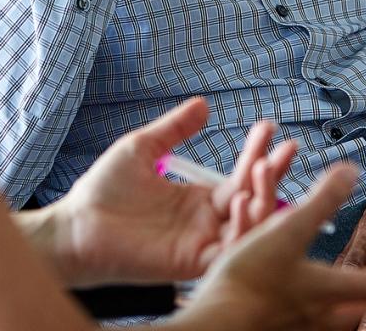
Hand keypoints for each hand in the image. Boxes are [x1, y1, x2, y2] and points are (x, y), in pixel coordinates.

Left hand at [35, 96, 295, 287]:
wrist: (78, 223)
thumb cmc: (105, 189)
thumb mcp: (143, 148)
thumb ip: (174, 129)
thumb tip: (202, 103)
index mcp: (198, 198)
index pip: (239, 176)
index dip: (256, 152)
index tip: (269, 127)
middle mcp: (206, 222)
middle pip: (253, 200)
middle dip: (272, 175)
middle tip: (287, 149)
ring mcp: (201, 242)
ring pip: (249, 227)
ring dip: (263, 199)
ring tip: (265, 168)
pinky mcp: (191, 262)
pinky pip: (228, 250)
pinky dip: (243, 230)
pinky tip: (245, 202)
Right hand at [174, 165, 365, 330]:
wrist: (221, 320)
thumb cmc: (255, 275)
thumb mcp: (290, 228)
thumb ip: (321, 201)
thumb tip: (350, 171)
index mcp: (323, 288)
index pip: (364, 283)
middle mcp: (313, 314)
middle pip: (347, 314)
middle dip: (360, 305)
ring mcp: (291, 327)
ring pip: (322, 325)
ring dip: (331, 315)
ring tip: (329, 308)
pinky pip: (290, 326)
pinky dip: (295, 318)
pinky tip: (286, 314)